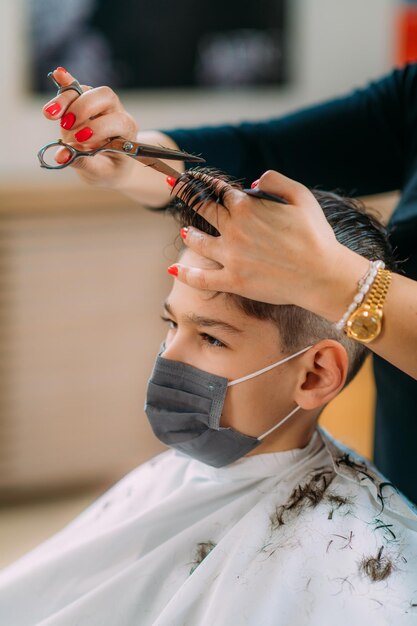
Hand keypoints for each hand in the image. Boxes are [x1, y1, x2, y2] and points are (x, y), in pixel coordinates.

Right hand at [42, 67, 137, 187]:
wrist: (110, 164)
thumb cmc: (109, 169)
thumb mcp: (100, 172)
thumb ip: (83, 163)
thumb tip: (60, 156)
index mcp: (127, 131)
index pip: (116, 121)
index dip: (98, 128)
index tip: (80, 139)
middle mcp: (116, 112)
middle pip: (104, 96)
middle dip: (83, 108)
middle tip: (67, 126)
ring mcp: (99, 104)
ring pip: (86, 90)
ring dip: (66, 100)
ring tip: (49, 115)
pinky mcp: (83, 99)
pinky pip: (74, 87)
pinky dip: (65, 83)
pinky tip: (57, 74)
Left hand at [171, 170, 368, 320]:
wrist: (321, 275)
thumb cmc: (315, 236)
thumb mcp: (301, 196)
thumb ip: (275, 181)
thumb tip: (253, 183)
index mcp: (247, 206)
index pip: (218, 190)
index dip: (204, 182)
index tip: (193, 178)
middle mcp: (233, 229)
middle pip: (203, 210)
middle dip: (186, 197)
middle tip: (174, 190)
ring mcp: (230, 256)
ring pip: (198, 242)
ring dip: (190, 235)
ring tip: (186, 233)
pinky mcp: (233, 281)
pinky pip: (201, 278)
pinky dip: (185, 273)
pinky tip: (174, 269)